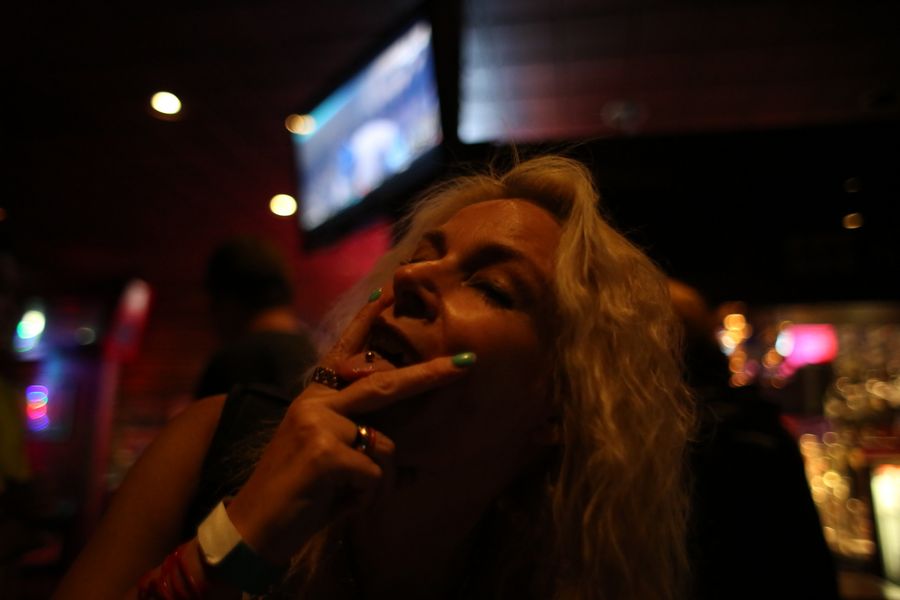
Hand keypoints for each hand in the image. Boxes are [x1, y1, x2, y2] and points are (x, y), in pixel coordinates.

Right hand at [224, 292, 470, 564]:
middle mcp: (315, 404)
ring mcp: (319, 424)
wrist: (251, 530)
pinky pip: (376, 474)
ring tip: (346, 499)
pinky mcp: (326, 452)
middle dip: (432, 375)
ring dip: (380, 482)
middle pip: (385, 383)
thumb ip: (356, 443)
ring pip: (386, 446)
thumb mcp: (324, 458)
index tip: (388, 293)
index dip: (366, 322)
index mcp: (314, 400)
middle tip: (468, 362)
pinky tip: (338, 506)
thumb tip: (408, 462)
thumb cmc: (294, 497)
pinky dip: (367, 498)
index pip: (343, 352)